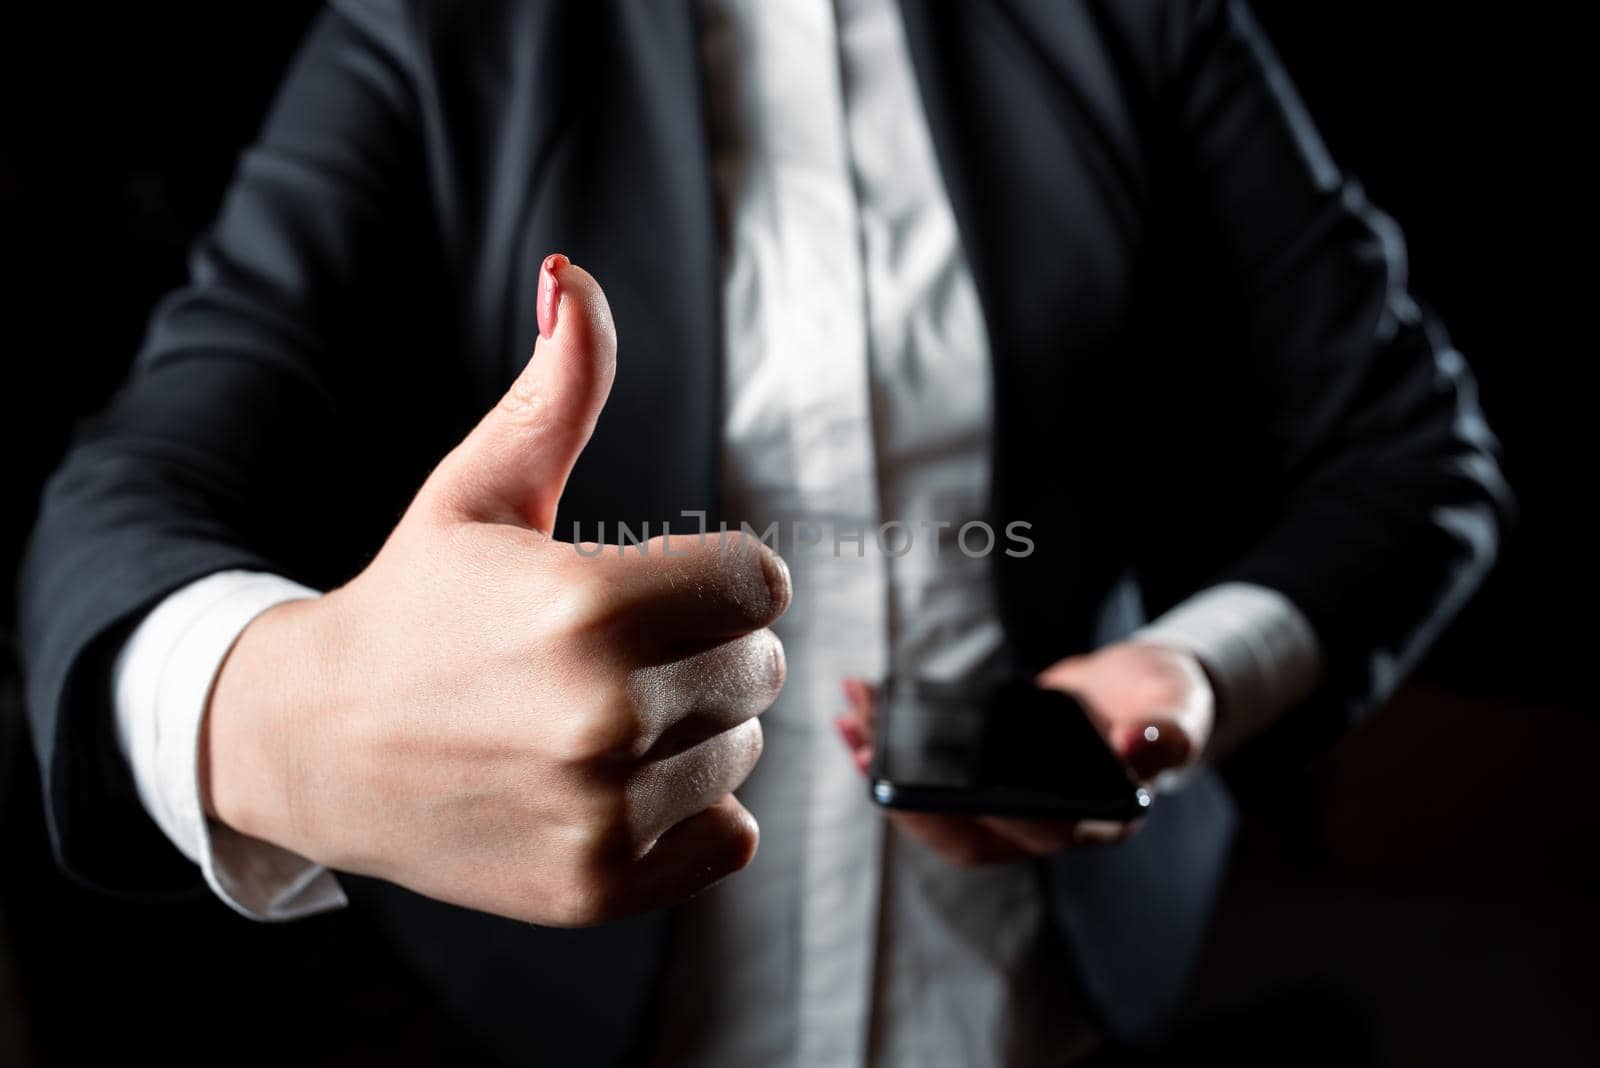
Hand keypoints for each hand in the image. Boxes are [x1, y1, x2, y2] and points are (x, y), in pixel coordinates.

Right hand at [203, 256, 790, 925]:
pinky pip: (730, 836)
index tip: (667, 582)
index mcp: (585, 603)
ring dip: (696, 729)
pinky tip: (614, 783)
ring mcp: (602, 813)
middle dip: (709, 647)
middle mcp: (602, 716)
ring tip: (601, 717)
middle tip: (621, 650)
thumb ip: (556, 389)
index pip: (765, 582)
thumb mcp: (479, 489)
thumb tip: (574, 277)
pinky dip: (691, 811)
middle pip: (763, 666)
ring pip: (744, 750)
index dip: (722, 574)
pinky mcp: (600, 887)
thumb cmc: (414, 603)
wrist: (319, 746)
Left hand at [836, 642, 1212, 866]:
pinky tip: (861, 716)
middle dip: (913, 800)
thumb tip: (1143, 746)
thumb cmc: (1163, 704)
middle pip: (970, 833)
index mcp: (1097, 821)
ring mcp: (1009, 806)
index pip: (1044, 833)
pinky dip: (894, 750)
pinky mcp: (984, 779)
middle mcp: (1046, 826)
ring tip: (853, 725)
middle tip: (871, 757)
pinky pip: (932, 776)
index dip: (1000, 817)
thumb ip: (1168, 732)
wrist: (1139, 692)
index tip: (954, 784)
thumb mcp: (1178, 709)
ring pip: (939, 808)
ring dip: (890, 773)